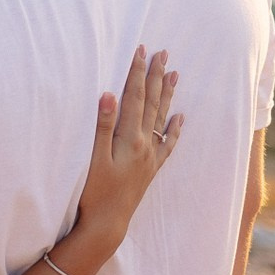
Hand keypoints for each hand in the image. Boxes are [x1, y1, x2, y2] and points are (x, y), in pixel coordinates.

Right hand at [73, 47, 181, 259]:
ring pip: (161, 119)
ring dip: (167, 95)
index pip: (134, 97)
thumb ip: (102, 126)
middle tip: (162, 53)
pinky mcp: (150, 169)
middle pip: (151, 103)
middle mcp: (144, 145)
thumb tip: (109, 94)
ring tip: (174, 74)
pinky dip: (174, 129)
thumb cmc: (94, 193)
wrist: (107, 225)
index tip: (142, 50)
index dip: (137, 72)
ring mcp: (149, 157)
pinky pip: (167, 144)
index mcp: (130, 138)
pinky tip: (180, 117)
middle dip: (155, 76)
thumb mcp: (93, 158)